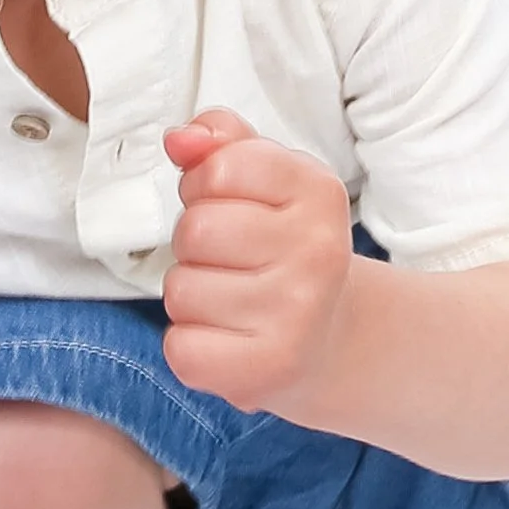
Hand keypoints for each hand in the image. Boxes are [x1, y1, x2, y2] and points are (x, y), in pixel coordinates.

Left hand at [160, 109, 354, 415]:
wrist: (328, 337)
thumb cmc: (281, 245)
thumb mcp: (267, 179)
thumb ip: (222, 143)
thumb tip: (180, 140)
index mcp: (319, 192)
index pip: (220, 166)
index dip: (204, 186)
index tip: (229, 204)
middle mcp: (318, 253)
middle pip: (195, 230)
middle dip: (195, 244)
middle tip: (231, 260)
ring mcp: (296, 315)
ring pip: (180, 289)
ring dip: (192, 295)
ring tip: (232, 300)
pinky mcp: (267, 369)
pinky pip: (180, 346)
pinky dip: (191, 343)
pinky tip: (228, 338)